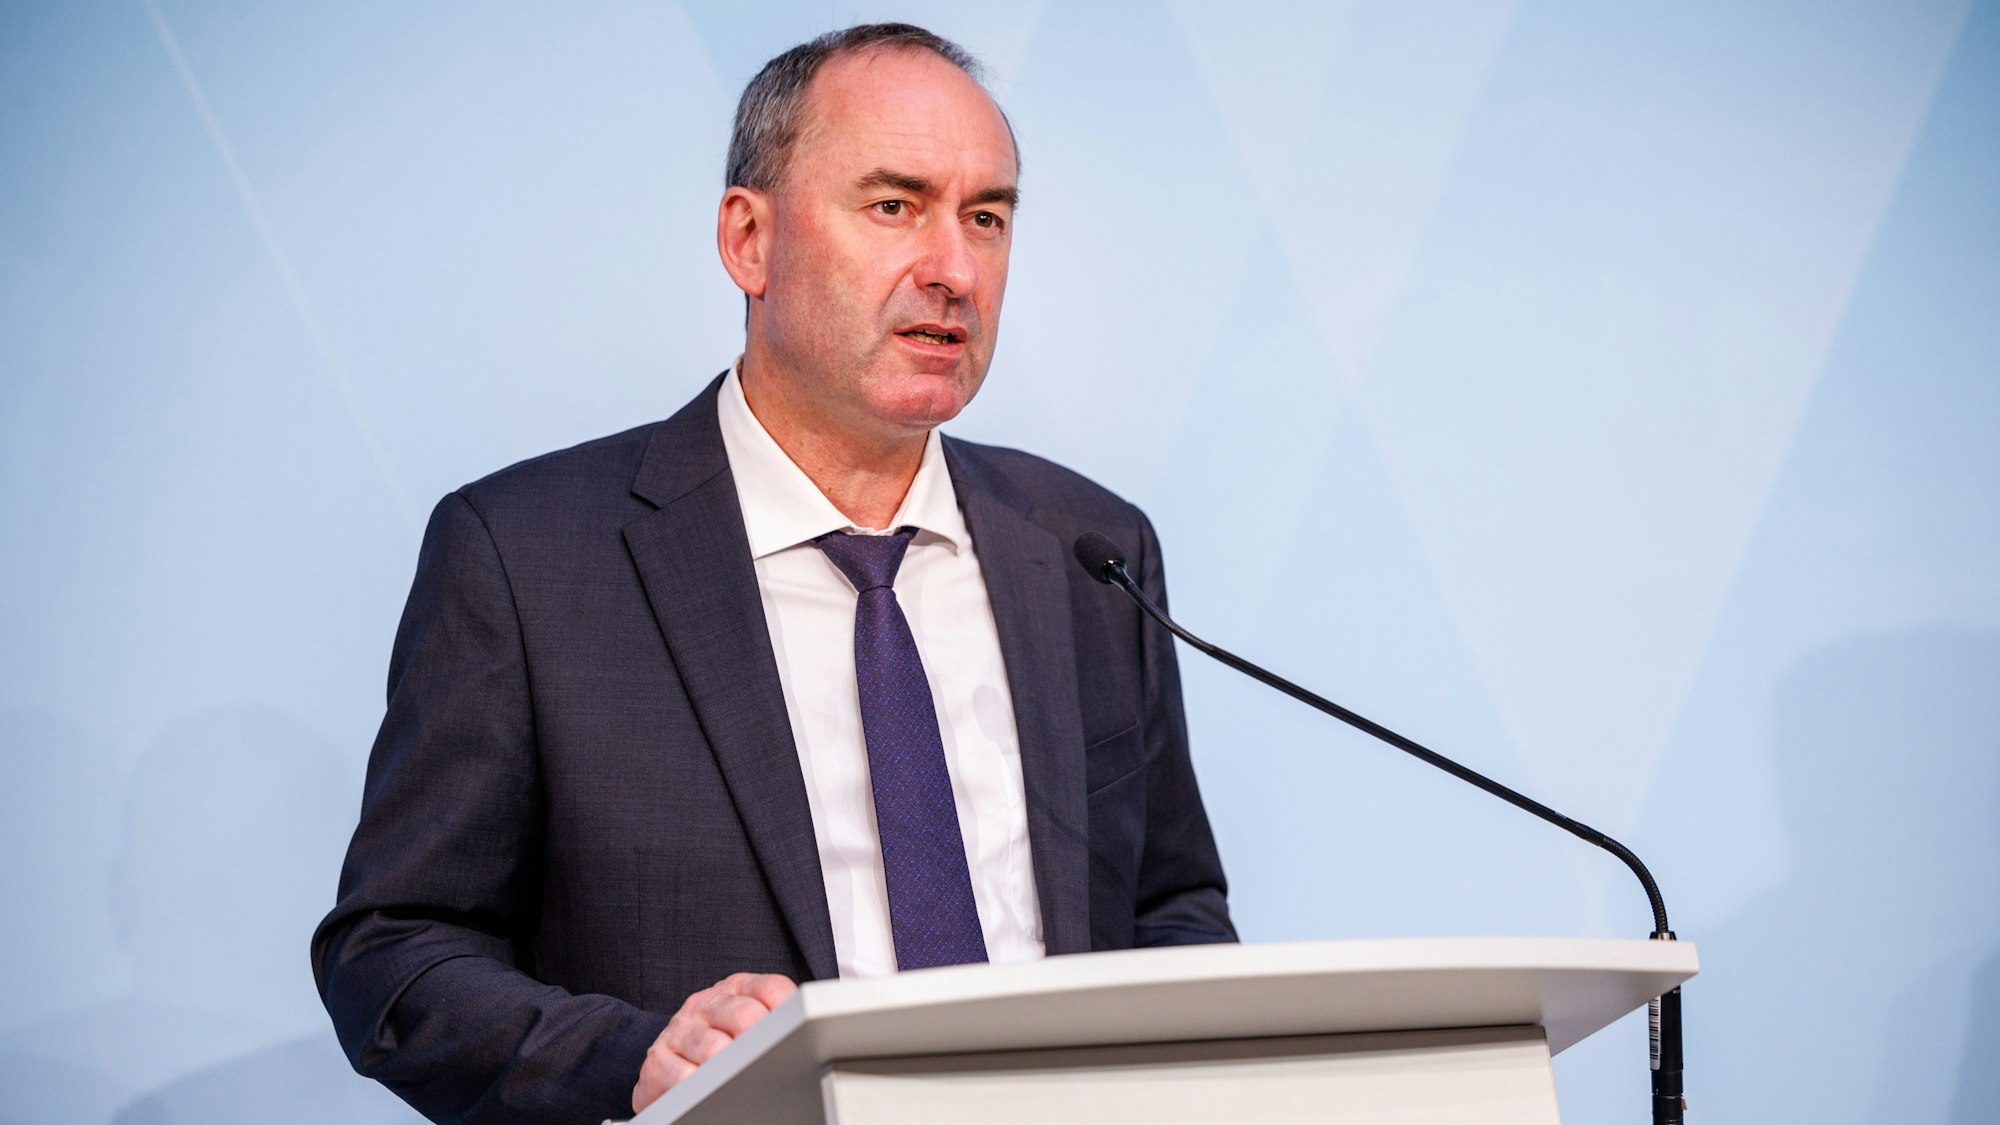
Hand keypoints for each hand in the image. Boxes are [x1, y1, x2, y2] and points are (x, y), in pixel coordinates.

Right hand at [632, 972, 797, 1112]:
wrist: (664, 1066)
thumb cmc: (717, 1044)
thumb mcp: (747, 1024)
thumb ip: (776, 1019)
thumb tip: (820, 1032)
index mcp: (734, 989)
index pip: (771, 988)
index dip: (790, 1011)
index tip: (803, 1032)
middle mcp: (704, 1004)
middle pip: (746, 1015)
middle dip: (763, 1042)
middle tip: (774, 1061)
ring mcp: (679, 1030)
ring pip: (715, 1048)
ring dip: (733, 1068)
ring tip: (743, 1079)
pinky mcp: (657, 1061)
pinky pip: (684, 1077)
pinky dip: (702, 1087)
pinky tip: (710, 1091)